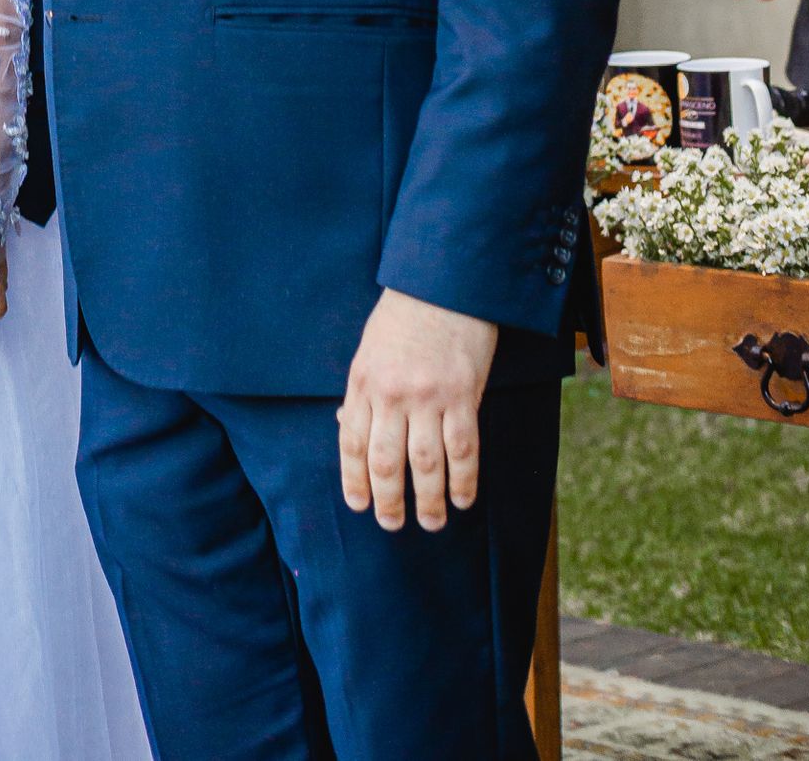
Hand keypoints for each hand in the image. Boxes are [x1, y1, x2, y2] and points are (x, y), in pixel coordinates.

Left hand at [339, 289, 497, 531]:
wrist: (443, 283)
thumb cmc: (403, 316)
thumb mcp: (368, 349)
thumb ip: (361, 391)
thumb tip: (345, 425)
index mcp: (363, 381)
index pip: (352, 442)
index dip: (354, 480)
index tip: (359, 505)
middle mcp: (392, 394)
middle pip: (385, 461)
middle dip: (388, 501)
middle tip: (393, 525)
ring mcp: (428, 397)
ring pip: (425, 464)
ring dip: (428, 501)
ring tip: (432, 522)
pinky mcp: (463, 395)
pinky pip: (463, 449)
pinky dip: (463, 480)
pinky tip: (463, 499)